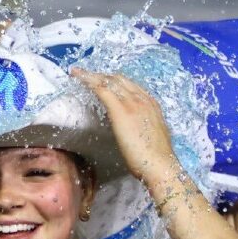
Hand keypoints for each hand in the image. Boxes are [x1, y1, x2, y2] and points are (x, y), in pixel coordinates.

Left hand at [71, 69, 181, 187]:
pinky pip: (101, 89)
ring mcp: (132, 103)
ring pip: (108, 82)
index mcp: (151, 105)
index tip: (104, 82)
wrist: (160, 165)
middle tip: (86, 75)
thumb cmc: (156, 159)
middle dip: (102, 75)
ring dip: (92, 75)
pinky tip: (78, 78)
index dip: (115, 82)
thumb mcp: (154, 137)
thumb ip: (145, 129)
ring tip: (77, 73)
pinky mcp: (120, 110)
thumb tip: (138, 131)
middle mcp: (142, 99)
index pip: (130, 86)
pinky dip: (88, 81)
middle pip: (118, 80)